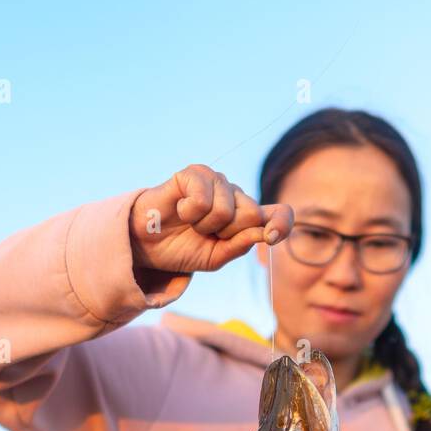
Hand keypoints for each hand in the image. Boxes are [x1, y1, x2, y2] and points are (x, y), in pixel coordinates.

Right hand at [129, 164, 292, 276]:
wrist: (149, 245)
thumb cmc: (184, 249)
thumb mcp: (217, 256)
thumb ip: (241, 244)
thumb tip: (265, 231)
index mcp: (247, 217)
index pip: (280, 214)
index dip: (281, 223)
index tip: (271, 237)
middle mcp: (235, 195)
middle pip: (253, 214)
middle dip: (228, 233)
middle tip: (207, 234)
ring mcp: (216, 181)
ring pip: (227, 209)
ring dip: (204, 225)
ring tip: (191, 223)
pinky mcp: (195, 173)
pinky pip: (204, 199)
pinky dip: (189, 213)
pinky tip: (180, 210)